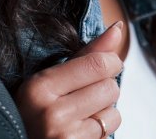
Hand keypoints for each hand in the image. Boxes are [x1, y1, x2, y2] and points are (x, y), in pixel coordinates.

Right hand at [15, 22, 124, 138]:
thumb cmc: (37, 110)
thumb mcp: (50, 78)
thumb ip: (86, 54)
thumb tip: (118, 28)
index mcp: (39, 88)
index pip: (98, 64)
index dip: (111, 61)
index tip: (108, 64)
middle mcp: (51, 114)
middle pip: (110, 88)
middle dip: (104, 89)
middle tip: (84, 95)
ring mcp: (65, 137)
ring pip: (113, 113)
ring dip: (104, 112)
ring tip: (80, 115)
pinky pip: (109, 132)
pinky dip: (101, 130)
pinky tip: (81, 130)